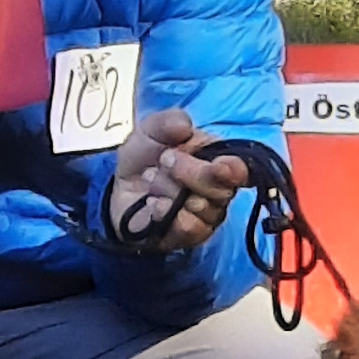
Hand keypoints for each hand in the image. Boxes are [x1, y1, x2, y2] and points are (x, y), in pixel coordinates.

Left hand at [107, 107, 248, 252]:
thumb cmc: (144, 157)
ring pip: (202, 208)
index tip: (220, 166)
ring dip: (169, 190)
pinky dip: (165, 212)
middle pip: (221, 190)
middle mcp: (218, 191)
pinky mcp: (188, 236)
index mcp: (217, 161)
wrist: (118, 188)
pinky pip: (188, 227)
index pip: (240, 170)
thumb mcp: (150, 131)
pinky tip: (152, 203)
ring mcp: (205, 216)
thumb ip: (168, 122)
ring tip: (151, 179)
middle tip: (164, 159)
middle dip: (189, 172)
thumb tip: (185, 126)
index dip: (234, 170)